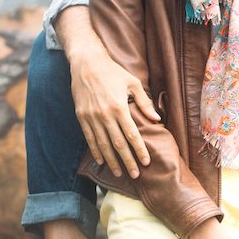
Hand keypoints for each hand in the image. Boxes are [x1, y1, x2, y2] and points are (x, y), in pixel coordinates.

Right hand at [68, 44, 159, 178]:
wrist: (86, 63)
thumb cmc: (112, 72)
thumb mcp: (132, 83)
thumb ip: (144, 102)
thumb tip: (156, 119)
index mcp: (119, 107)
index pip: (132, 135)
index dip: (139, 150)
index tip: (146, 162)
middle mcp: (105, 115)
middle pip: (118, 144)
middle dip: (127, 161)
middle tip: (135, 175)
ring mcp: (91, 117)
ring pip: (103, 145)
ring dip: (111, 161)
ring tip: (119, 173)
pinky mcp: (81, 117)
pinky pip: (90, 138)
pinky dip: (96, 151)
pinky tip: (102, 161)